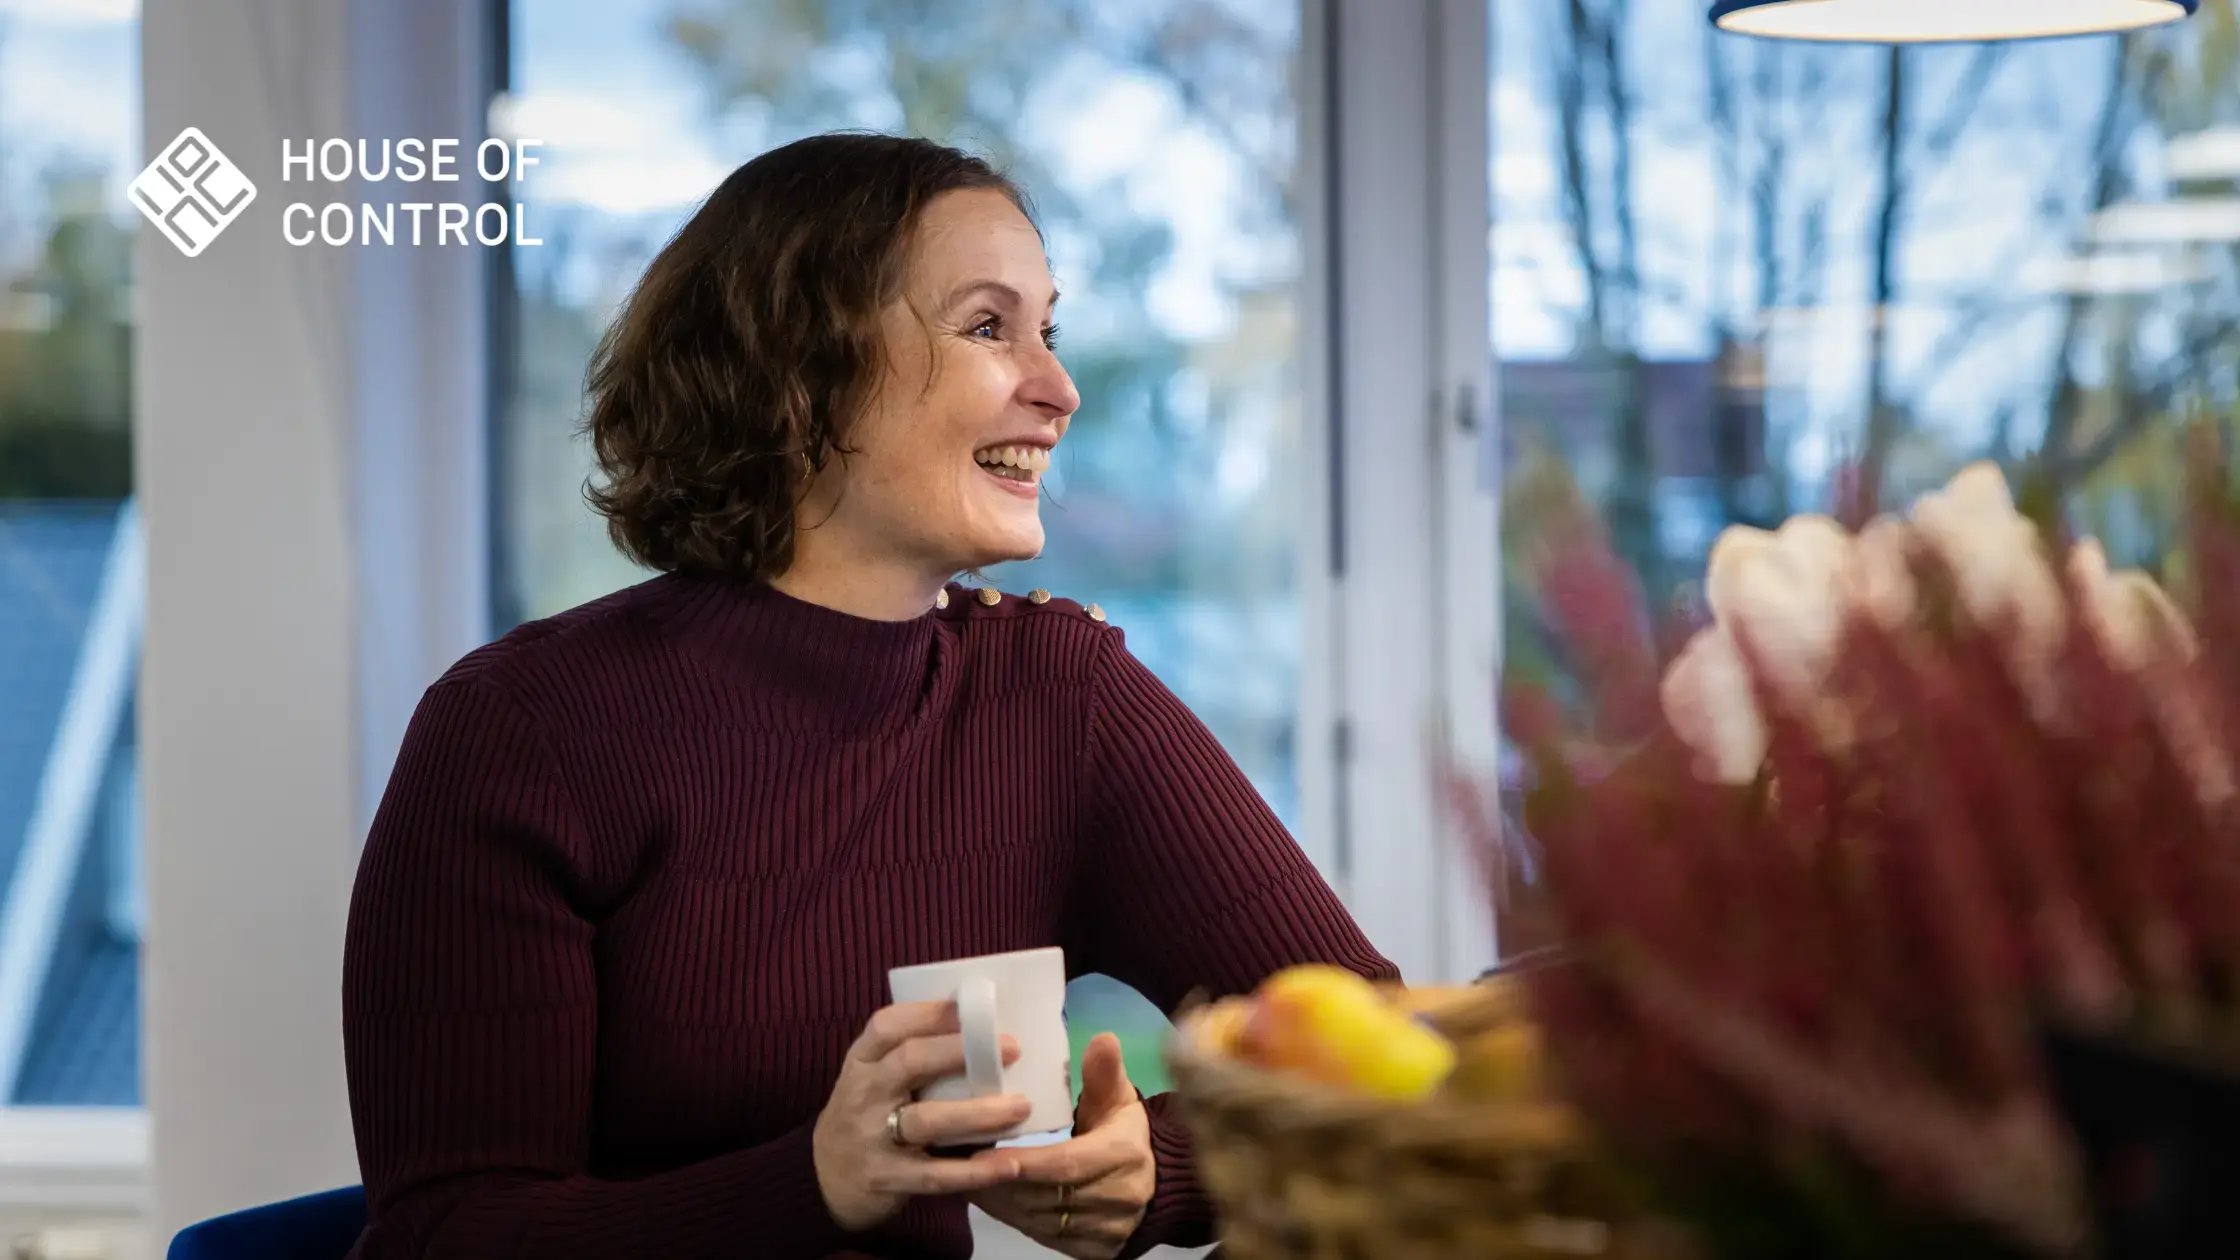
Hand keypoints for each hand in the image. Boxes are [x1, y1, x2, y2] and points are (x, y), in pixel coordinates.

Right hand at [814, 999, 1030, 1232]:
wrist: (824, 1179)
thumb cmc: (867, 1115)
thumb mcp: (874, 1078)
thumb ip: (912, 1057)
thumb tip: (983, 1029)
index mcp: (862, 1060)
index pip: (889, 1025)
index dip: (933, 1013)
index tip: (977, 1007)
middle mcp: (863, 1093)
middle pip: (910, 1062)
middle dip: (962, 1052)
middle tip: (1013, 1049)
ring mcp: (870, 1137)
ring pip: (927, 1120)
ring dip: (978, 1113)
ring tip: (1021, 1107)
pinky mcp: (885, 1178)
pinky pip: (934, 1175)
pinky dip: (973, 1171)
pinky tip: (1007, 1165)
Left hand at [968, 1032, 1154, 1257]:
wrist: (1156, 1182)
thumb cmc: (1124, 1131)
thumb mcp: (1118, 1097)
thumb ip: (1105, 1071)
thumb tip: (1103, 1038)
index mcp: (1125, 1156)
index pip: (1065, 1164)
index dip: (1023, 1162)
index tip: (983, 1152)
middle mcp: (1120, 1198)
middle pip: (1047, 1196)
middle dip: (999, 1183)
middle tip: (959, 1163)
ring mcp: (1108, 1231)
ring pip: (1041, 1222)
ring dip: (1000, 1204)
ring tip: (965, 1179)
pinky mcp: (1096, 1252)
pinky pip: (1046, 1239)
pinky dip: (1014, 1221)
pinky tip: (990, 1201)